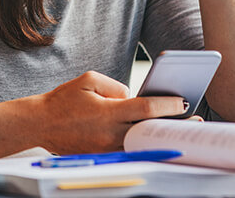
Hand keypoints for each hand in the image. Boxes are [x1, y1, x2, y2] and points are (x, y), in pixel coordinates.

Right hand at [30, 71, 186, 153]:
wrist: (39, 123)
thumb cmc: (64, 99)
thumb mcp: (89, 80)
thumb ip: (117, 86)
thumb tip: (134, 96)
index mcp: (107, 112)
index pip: (145, 109)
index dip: (168, 106)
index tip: (184, 102)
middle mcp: (109, 133)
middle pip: (149, 130)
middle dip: (172, 125)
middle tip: (195, 122)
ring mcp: (106, 147)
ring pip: (141, 142)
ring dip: (159, 136)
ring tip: (179, 130)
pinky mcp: (102, 155)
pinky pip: (128, 149)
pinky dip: (143, 143)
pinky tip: (154, 137)